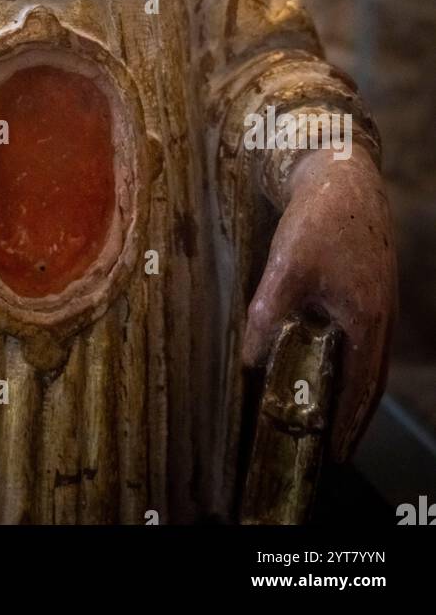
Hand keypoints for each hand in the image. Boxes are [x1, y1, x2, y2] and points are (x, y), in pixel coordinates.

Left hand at [242, 144, 396, 461]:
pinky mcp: (372, 287)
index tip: (336, 455)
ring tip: (334, 416)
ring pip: (370, 359)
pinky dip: (354, 361)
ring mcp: (381, 301)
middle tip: (335, 449)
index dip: (348, 424)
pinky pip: (367, 338)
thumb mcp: (286, 269)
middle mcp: (381, 316)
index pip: (360, 389)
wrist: (342, 174)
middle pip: (371, 381)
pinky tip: (333, 362)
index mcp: (367, 319)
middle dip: (353, 417)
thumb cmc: (318, 220)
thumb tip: (249, 360)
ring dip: (354, 390)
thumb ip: (267, 315)